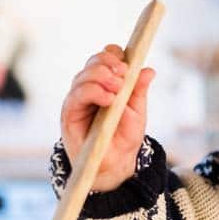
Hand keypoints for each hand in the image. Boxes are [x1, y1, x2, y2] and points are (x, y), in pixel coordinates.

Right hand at [60, 44, 155, 192]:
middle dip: (109, 64)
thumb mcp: (137, 112)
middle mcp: (89, 87)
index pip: (105, 57)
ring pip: (83, 76)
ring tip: (117, 90)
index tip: (127, 64)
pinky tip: (108, 99)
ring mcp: (78, 99)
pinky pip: (76, 95)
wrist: (115, 163)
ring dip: (101, 77)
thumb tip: (149, 70)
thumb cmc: (124, 137)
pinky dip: (92, 92)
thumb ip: (139, 90)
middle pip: (93, 62)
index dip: (114, 56)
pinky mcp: (69, 113)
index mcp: (105, 82)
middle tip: (123, 76)